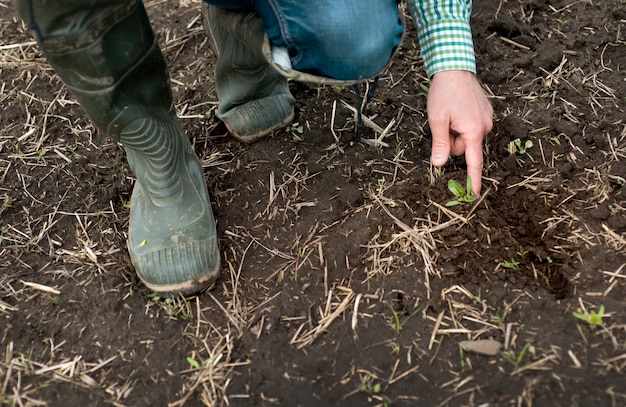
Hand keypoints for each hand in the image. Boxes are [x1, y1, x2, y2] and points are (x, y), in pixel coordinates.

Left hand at [427, 70, 492, 194]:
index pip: (474, 162)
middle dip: (451, 141)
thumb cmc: (444, 92)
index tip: (474, 195)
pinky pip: (470, 128)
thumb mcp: (437, 120)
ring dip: (455, 131)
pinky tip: (457, 109)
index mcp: (474, 131)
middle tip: (443, 122)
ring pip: (465, 138)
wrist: (455, 67)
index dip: (473, 180)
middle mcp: (485, 127)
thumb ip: (440, 144)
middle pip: (463, 149)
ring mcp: (487, 119)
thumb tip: (440, 165)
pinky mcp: (485, 113)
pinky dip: (461, 124)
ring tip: (450, 113)